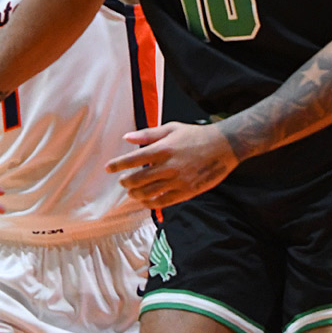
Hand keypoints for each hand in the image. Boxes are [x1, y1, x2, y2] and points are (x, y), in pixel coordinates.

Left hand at [105, 122, 238, 207]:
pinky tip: (145, 201)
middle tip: (122, 181)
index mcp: (163, 149)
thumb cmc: (195, 135)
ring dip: (135, 194)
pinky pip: (163, 202)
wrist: (223, 147)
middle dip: (126, 182)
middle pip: (138, 180)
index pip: (133, 160)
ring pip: (148, 193)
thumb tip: (126, 138)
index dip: (118, 165)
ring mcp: (177, 181)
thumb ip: (148, 134)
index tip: (108, 168)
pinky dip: (150, 203)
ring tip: (132, 192)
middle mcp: (168, 166)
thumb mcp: (171, 128)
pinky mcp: (186, 192)